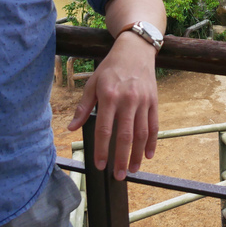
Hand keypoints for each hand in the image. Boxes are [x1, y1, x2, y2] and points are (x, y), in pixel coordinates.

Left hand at [67, 31, 158, 179]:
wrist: (135, 50)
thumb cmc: (111, 67)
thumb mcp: (93, 83)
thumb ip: (83, 107)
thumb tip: (71, 128)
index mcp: (109, 96)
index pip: (104, 128)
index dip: (102, 149)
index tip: (100, 165)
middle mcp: (127, 99)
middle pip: (125, 134)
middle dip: (121, 158)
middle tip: (117, 176)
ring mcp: (143, 100)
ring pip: (141, 132)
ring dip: (137, 154)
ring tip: (132, 170)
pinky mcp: (153, 100)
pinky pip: (154, 124)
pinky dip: (152, 141)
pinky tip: (149, 154)